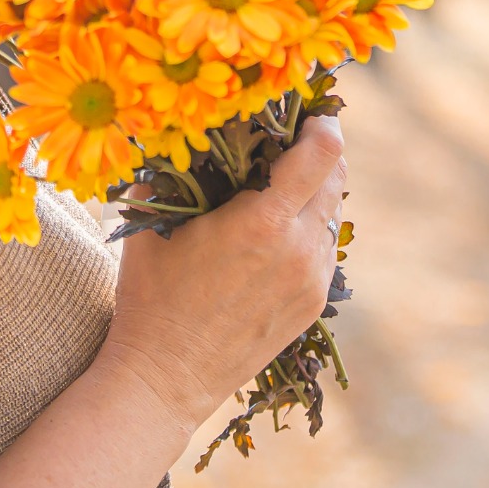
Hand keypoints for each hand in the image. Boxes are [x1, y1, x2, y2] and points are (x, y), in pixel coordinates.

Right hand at [97, 115, 346, 434]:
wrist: (165, 378)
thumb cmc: (151, 294)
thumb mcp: (153, 221)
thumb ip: (172, 167)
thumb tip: (182, 127)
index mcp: (262, 222)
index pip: (323, 153)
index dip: (321, 122)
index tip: (307, 108)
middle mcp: (299, 250)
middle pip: (337, 177)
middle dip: (317, 150)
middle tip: (288, 136)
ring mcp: (311, 281)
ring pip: (334, 213)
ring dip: (315, 188)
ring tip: (278, 182)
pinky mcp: (312, 304)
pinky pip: (325, 247)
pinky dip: (310, 225)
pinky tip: (274, 227)